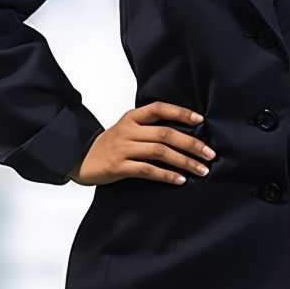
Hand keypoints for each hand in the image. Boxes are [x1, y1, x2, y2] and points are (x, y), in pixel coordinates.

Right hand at [67, 101, 215, 186]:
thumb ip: (149, 128)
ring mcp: (124, 148)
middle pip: (165, 133)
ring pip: (160, 152)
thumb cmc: (110, 144)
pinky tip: (180, 180)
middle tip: (209, 154)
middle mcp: (129, 130)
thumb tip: (184, 132)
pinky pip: (147, 170)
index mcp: (132, 117)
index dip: (181, 113)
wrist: (80, 158)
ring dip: (184, 161)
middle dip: (191, 143)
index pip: (159, 108)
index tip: (200, 119)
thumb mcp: (127, 128)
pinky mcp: (119, 167)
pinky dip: (166, 175)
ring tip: (201, 170)